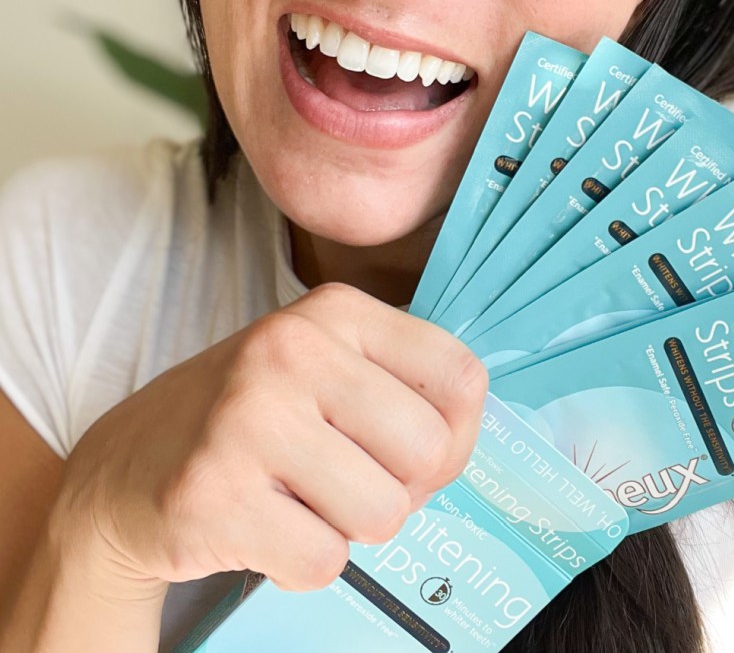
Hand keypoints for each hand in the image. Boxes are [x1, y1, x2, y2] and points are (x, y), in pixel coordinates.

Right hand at [55, 283, 487, 594]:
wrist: (128, 466)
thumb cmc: (253, 420)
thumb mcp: (330, 370)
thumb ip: (406, 391)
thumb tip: (461, 445)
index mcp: (335, 312)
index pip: (462, 378)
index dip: (454, 437)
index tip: (405, 450)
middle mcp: (291, 348)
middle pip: (428, 453)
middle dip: (398, 489)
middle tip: (343, 481)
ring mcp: (248, 418)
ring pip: (383, 514)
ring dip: (349, 528)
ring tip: (298, 500)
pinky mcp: (213, 494)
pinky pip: (323, 562)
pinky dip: (302, 563)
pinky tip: (264, 529)